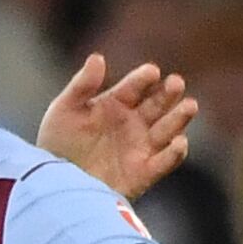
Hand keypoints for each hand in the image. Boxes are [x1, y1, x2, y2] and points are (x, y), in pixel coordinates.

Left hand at [37, 53, 195, 200]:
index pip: (135, 86)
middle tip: (176, 83)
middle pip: (159, 103)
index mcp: (116, 103)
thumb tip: (98, 58)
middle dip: (169, 93)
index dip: (144, 78)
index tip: (151, 72)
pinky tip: (179, 142)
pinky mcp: (144, 172)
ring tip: (189, 106)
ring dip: (180, 117)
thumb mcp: (64, 112)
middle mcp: (134, 122)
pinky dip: (176, 152)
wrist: (53, 185)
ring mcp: (141, 146)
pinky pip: (166, 161)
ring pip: (169, 128)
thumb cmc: (56, 146)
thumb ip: (81, 86)